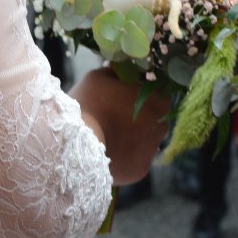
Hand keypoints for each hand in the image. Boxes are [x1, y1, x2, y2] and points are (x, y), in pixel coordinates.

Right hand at [69, 68, 169, 185]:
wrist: (75, 143)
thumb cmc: (89, 103)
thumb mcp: (99, 77)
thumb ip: (117, 71)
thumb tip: (121, 67)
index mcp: (158, 101)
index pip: (158, 92)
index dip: (142, 91)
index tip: (126, 92)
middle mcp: (162, 127)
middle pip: (154, 118)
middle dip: (139, 115)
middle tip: (115, 112)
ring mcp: (152, 151)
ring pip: (146, 140)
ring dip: (133, 135)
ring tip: (109, 131)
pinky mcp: (140, 170)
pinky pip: (135, 158)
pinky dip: (125, 154)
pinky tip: (108, 147)